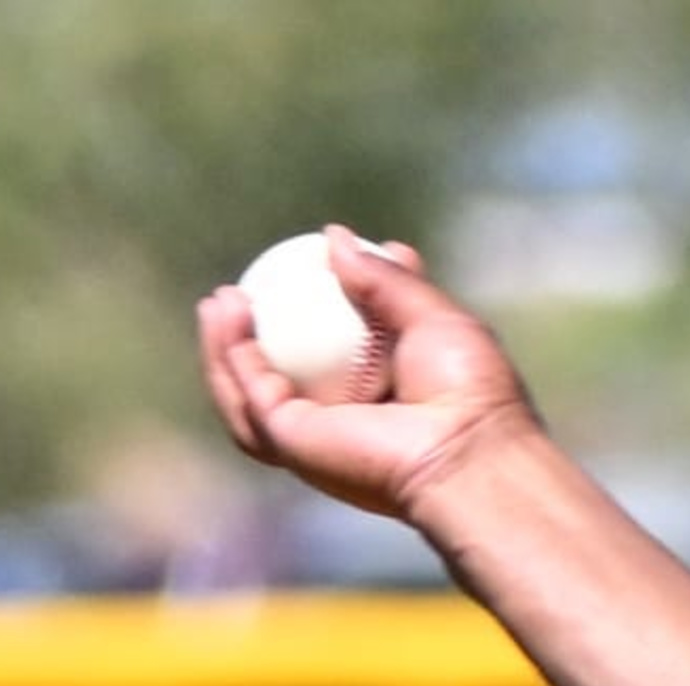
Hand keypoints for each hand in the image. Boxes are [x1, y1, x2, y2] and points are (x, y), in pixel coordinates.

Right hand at [194, 225, 542, 523]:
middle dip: (246, 341)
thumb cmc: (469, 388)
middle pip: (276, 379)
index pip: (333, 355)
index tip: (307, 267)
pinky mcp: (291, 443)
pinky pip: (248, 394)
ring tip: (220, 301)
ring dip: (225, 348)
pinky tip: (229, 315)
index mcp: (382, 397)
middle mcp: (344, 423)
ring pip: (248, 393)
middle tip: (237, 292)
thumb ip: (385, 280)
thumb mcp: (432, 318)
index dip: (312, 313)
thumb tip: (332, 235)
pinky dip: (231, 354)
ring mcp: (314, 438)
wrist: (467, 445)